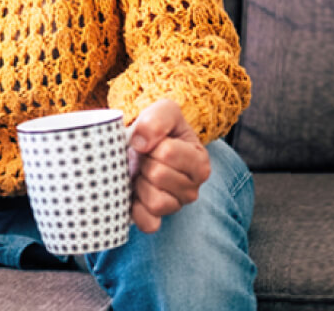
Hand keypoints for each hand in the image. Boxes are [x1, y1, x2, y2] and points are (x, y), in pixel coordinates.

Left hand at [125, 98, 210, 232]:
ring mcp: (176, 205)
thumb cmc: (158, 129)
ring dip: (140, 184)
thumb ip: (157, 119)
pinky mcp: (158, 220)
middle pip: (158, 176)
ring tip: (141, 173)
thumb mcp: (164, 110)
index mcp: (199, 161)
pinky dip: (136, 210)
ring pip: (156, 202)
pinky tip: (134, 193)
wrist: (143, 144)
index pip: (168, 153)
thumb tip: (140, 143)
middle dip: (144, 162)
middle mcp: (193, 188)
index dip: (151, 144)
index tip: (152, 142)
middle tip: (144, 158)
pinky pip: (148, 223)